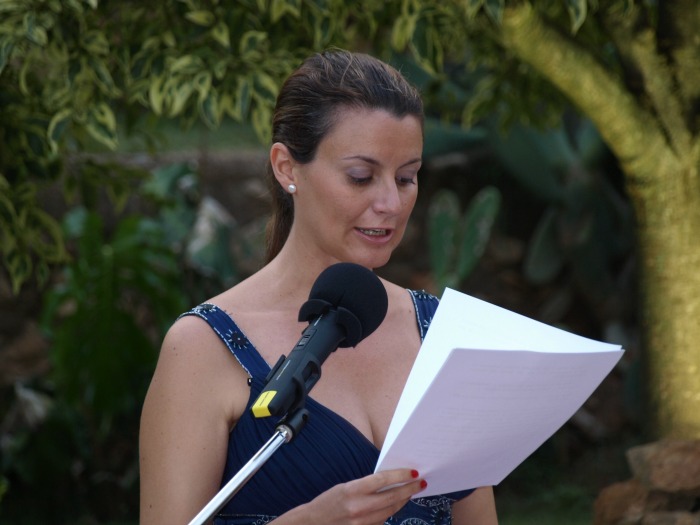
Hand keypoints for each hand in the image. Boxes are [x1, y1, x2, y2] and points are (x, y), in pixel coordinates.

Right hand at [291, 468, 426, 524]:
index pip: (382, 480)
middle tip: (420, 483)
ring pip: (390, 511)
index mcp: (352, 490)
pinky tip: (395, 505)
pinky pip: (382, 521)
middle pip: (391, 497)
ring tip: (410, 492)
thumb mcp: (345, 487)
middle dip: (409, 489)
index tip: (413, 473)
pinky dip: (390, 512)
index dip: (400, 475)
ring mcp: (362, 523)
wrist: (313, 524)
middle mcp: (358, 507)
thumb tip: (390, 481)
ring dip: (402, 501)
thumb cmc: (329, 502)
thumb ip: (366, 486)